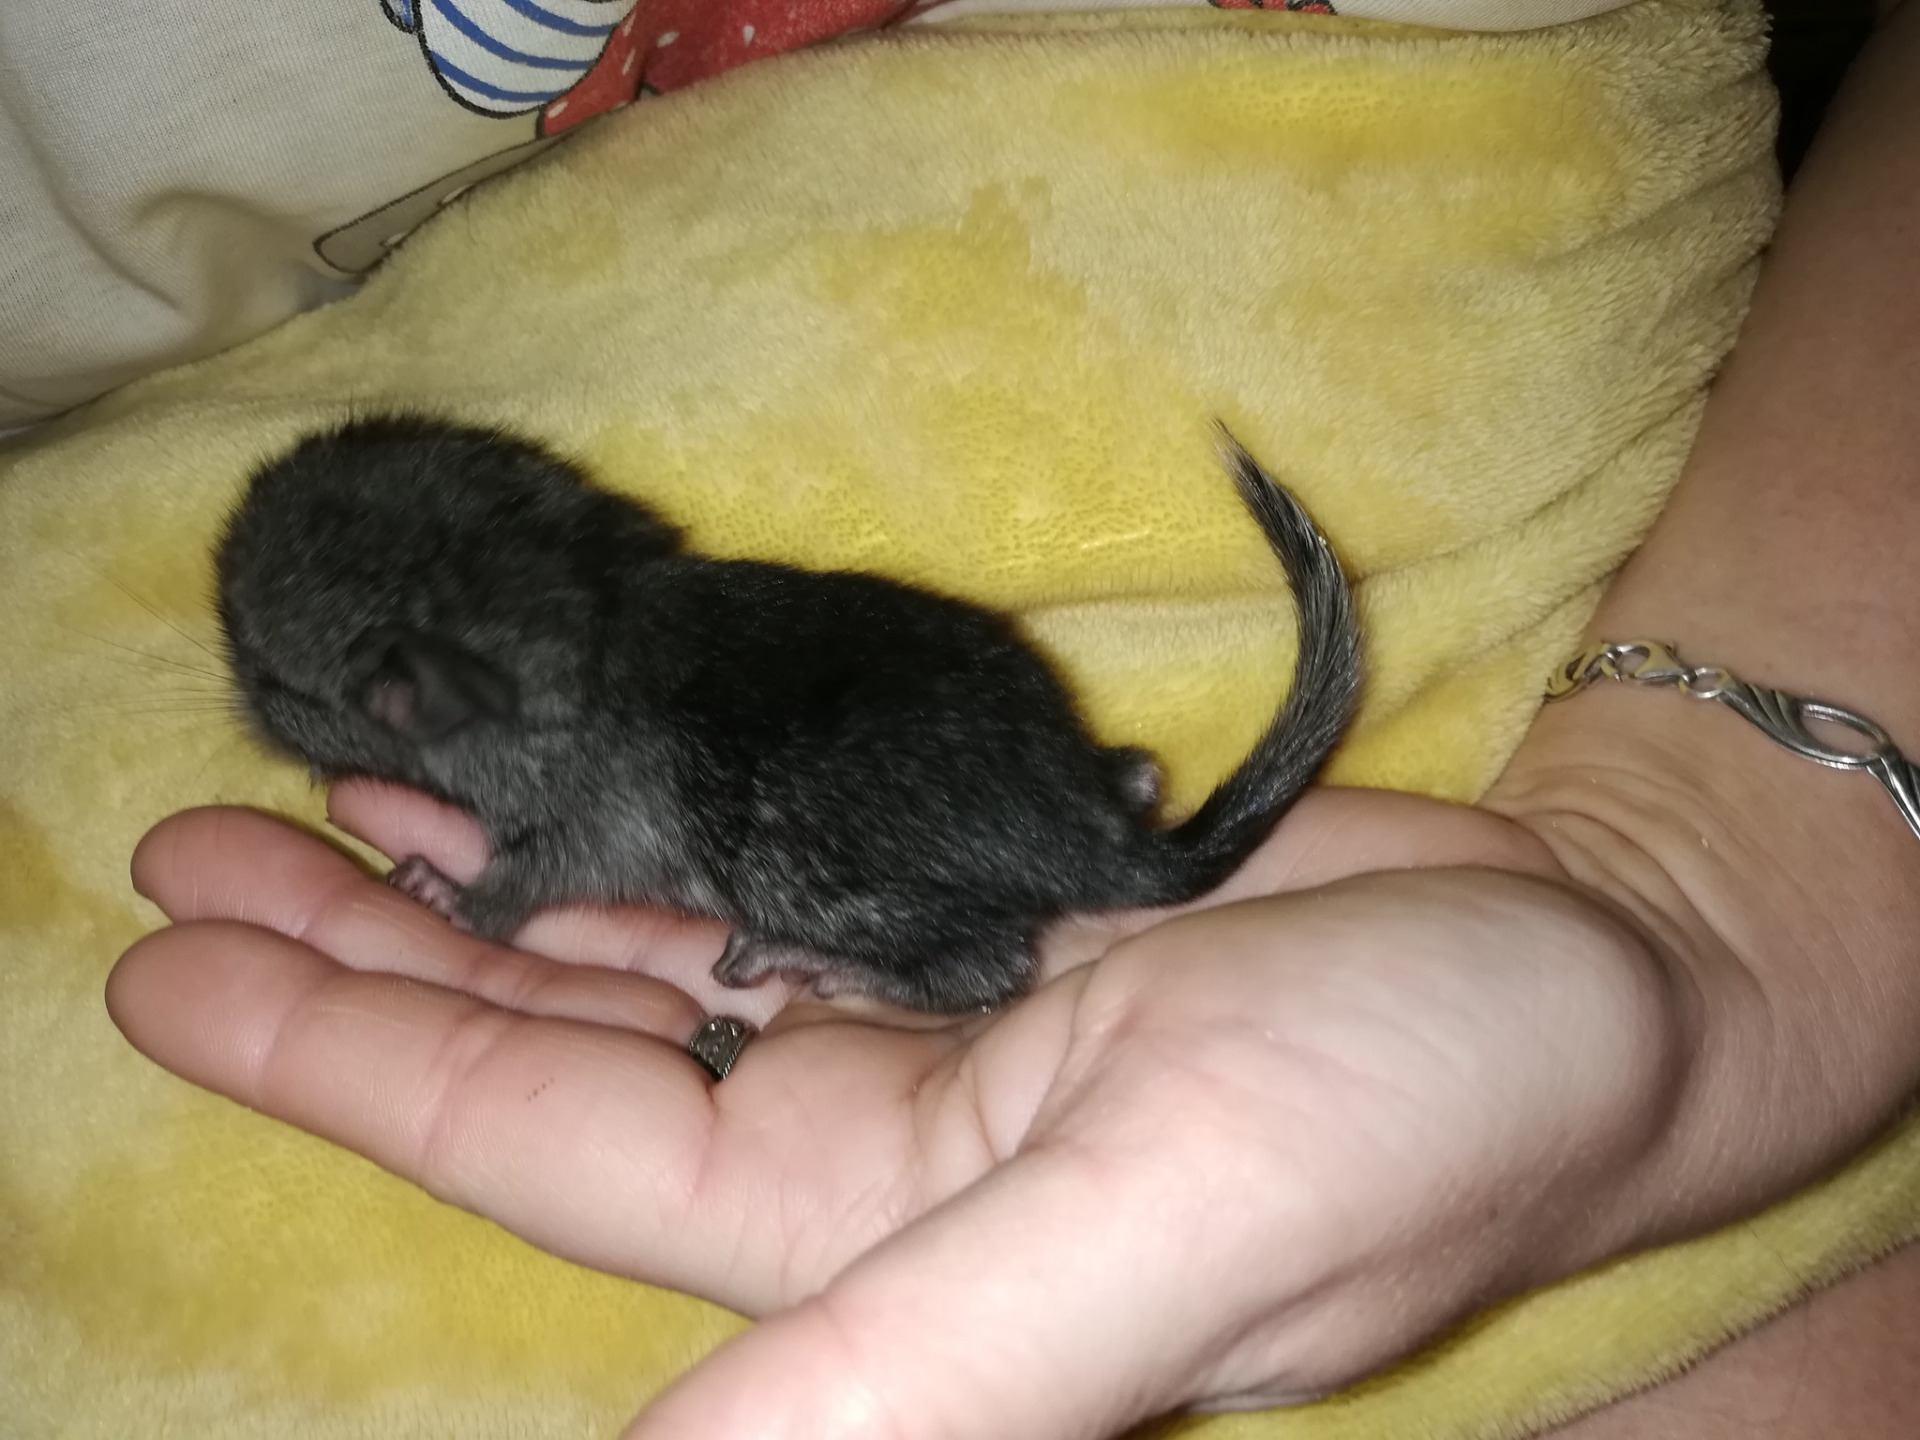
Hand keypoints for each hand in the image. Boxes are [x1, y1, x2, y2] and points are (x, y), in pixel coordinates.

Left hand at [107, 781, 1682, 1439]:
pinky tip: (552, 773)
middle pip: (556, 1046)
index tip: (173, 969)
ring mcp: (923, 1014)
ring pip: (644, 951)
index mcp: (873, 1237)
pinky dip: (649, 823)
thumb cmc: (1414, 1111)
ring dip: (481, 879)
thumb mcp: (1176, 1228)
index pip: (549, 1147)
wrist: (1588, 966)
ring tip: (316, 791)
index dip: (354, 1062)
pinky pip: (767, 864)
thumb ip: (921, 1370)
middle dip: (366, 957)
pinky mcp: (985, 912)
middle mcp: (863, 1140)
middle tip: (189, 846)